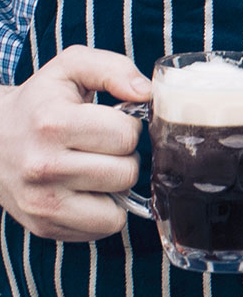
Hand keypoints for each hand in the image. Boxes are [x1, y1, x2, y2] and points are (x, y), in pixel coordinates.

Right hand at [0, 45, 150, 240]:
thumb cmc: (41, 100)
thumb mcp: (72, 66)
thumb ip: (115, 69)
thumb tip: (147, 93)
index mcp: (54, 124)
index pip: (126, 135)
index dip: (128, 126)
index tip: (111, 121)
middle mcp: (44, 167)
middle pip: (126, 172)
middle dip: (125, 156)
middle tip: (104, 145)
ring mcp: (41, 203)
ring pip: (117, 206)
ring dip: (116, 185)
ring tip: (97, 166)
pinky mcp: (43, 226)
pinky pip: (101, 229)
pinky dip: (104, 211)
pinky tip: (88, 189)